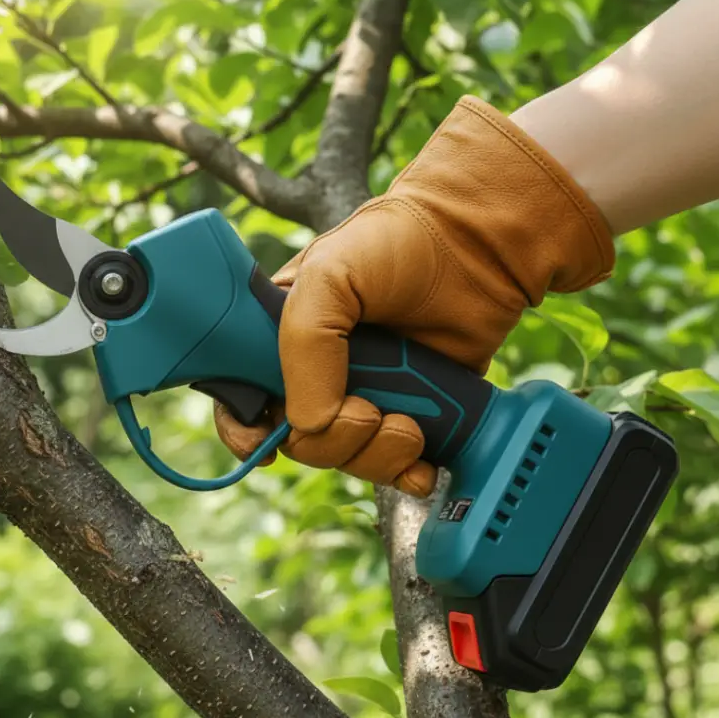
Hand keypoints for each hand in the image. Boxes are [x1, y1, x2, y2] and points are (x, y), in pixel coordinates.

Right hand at [215, 96, 614, 497]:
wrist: (478, 247)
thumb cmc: (395, 243)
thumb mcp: (329, 274)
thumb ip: (304, 344)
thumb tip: (308, 424)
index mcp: (278, 336)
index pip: (240, 396)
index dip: (245, 429)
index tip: (269, 440)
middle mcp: (315, 372)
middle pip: (298, 440)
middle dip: (333, 439)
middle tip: (369, 410)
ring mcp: (363, 395)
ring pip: (346, 458)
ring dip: (376, 454)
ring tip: (408, 423)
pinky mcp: (408, 413)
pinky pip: (394, 467)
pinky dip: (406, 473)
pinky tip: (422, 463)